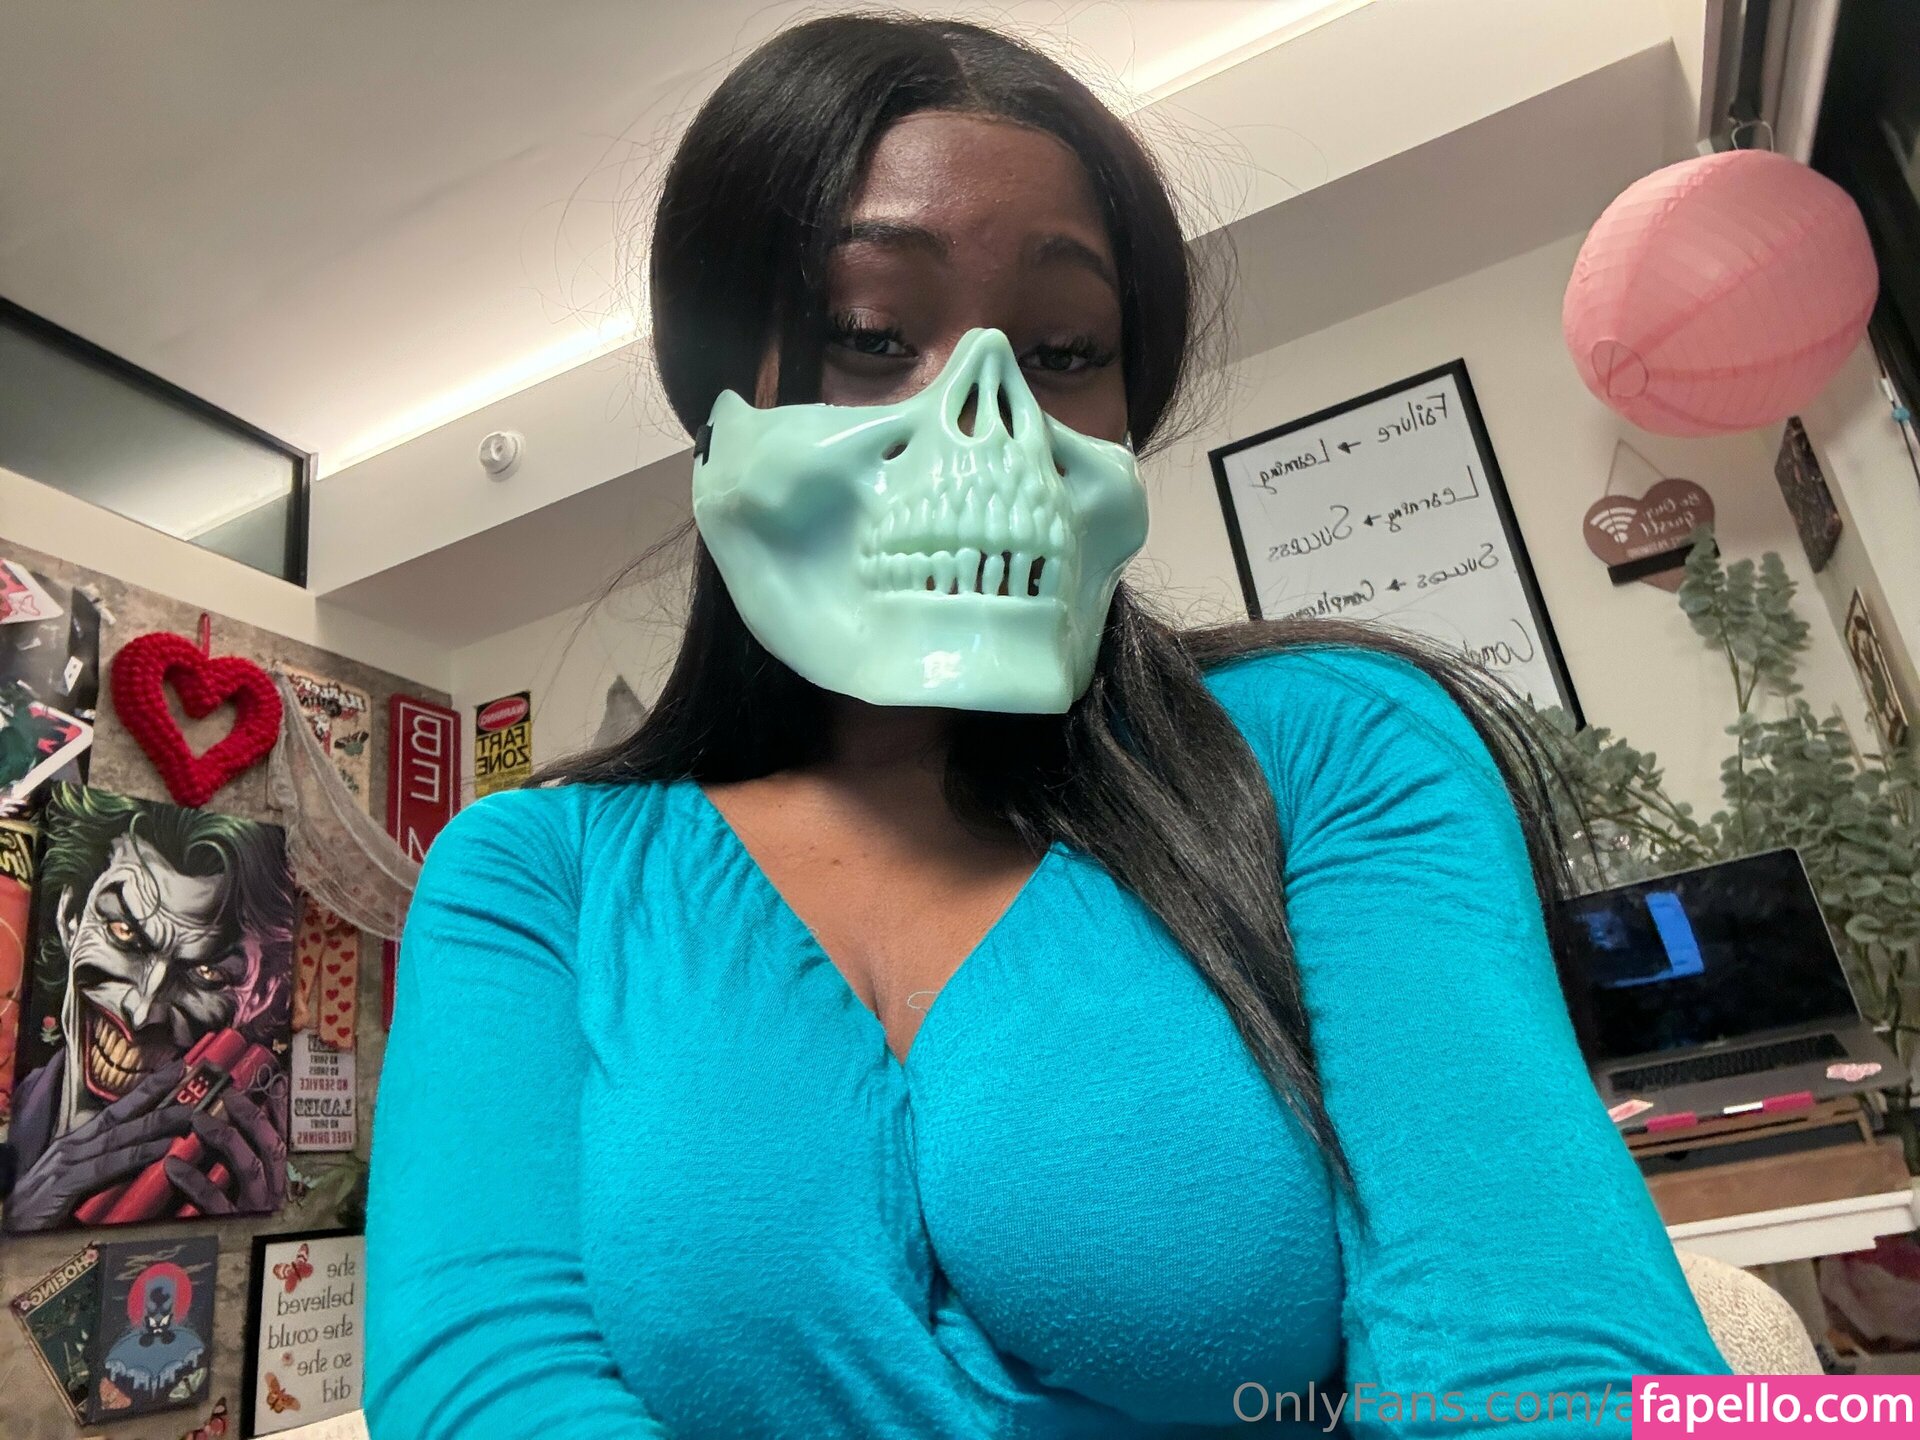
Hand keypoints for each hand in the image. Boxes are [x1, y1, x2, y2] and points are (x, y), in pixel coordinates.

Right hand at [4, 1060, 191, 1229]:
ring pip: (119, 1138)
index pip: (116, 1110)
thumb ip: (103, 1168)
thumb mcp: (75, 1183)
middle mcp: (72, 1146)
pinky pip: (107, 1167)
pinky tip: (161, 1150)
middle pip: (122, 1117)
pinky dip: (135, 1156)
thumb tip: (140, 1157)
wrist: (5, 1227)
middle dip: (157, 1097)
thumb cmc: (40, 1208)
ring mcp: (67, 1164)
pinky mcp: (64, 1185)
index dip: (145, 1090)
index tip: (174, 1071)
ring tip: (188, 1114)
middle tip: (190, 1079)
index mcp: (75, 1143)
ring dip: (155, 1124)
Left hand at [164, 1084, 286, 1215]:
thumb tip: (231, 1129)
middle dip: (252, 1116)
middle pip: (270, 1146)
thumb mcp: (249, 1194)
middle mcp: (272, 1191)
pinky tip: (172, 1165)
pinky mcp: (230, 1226)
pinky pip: (213, 1200)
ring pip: (248, 1166)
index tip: (274, 1081)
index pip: (283, 1137)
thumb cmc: (240, 1227)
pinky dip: (193, 1180)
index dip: (281, 1109)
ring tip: (197, 1119)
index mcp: (278, 1180)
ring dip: (225, 1138)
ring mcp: (254, 1209)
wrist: (240, 1280)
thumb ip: (246, 1164)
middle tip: (228, 1093)